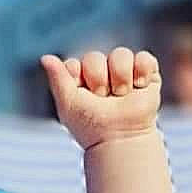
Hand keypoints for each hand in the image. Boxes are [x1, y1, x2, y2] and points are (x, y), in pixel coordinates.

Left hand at [40, 48, 161, 150]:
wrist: (120, 138)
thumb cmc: (92, 125)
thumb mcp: (69, 103)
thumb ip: (58, 78)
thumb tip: (45, 57)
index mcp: (80, 82)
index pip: (74, 64)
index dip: (77, 76)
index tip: (81, 94)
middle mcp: (101, 74)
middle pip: (95, 57)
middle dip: (98, 78)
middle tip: (102, 98)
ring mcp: (124, 73)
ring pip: (120, 54)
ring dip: (120, 76)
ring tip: (121, 94)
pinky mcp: (146, 75)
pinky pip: (143, 58)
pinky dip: (141, 70)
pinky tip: (139, 86)